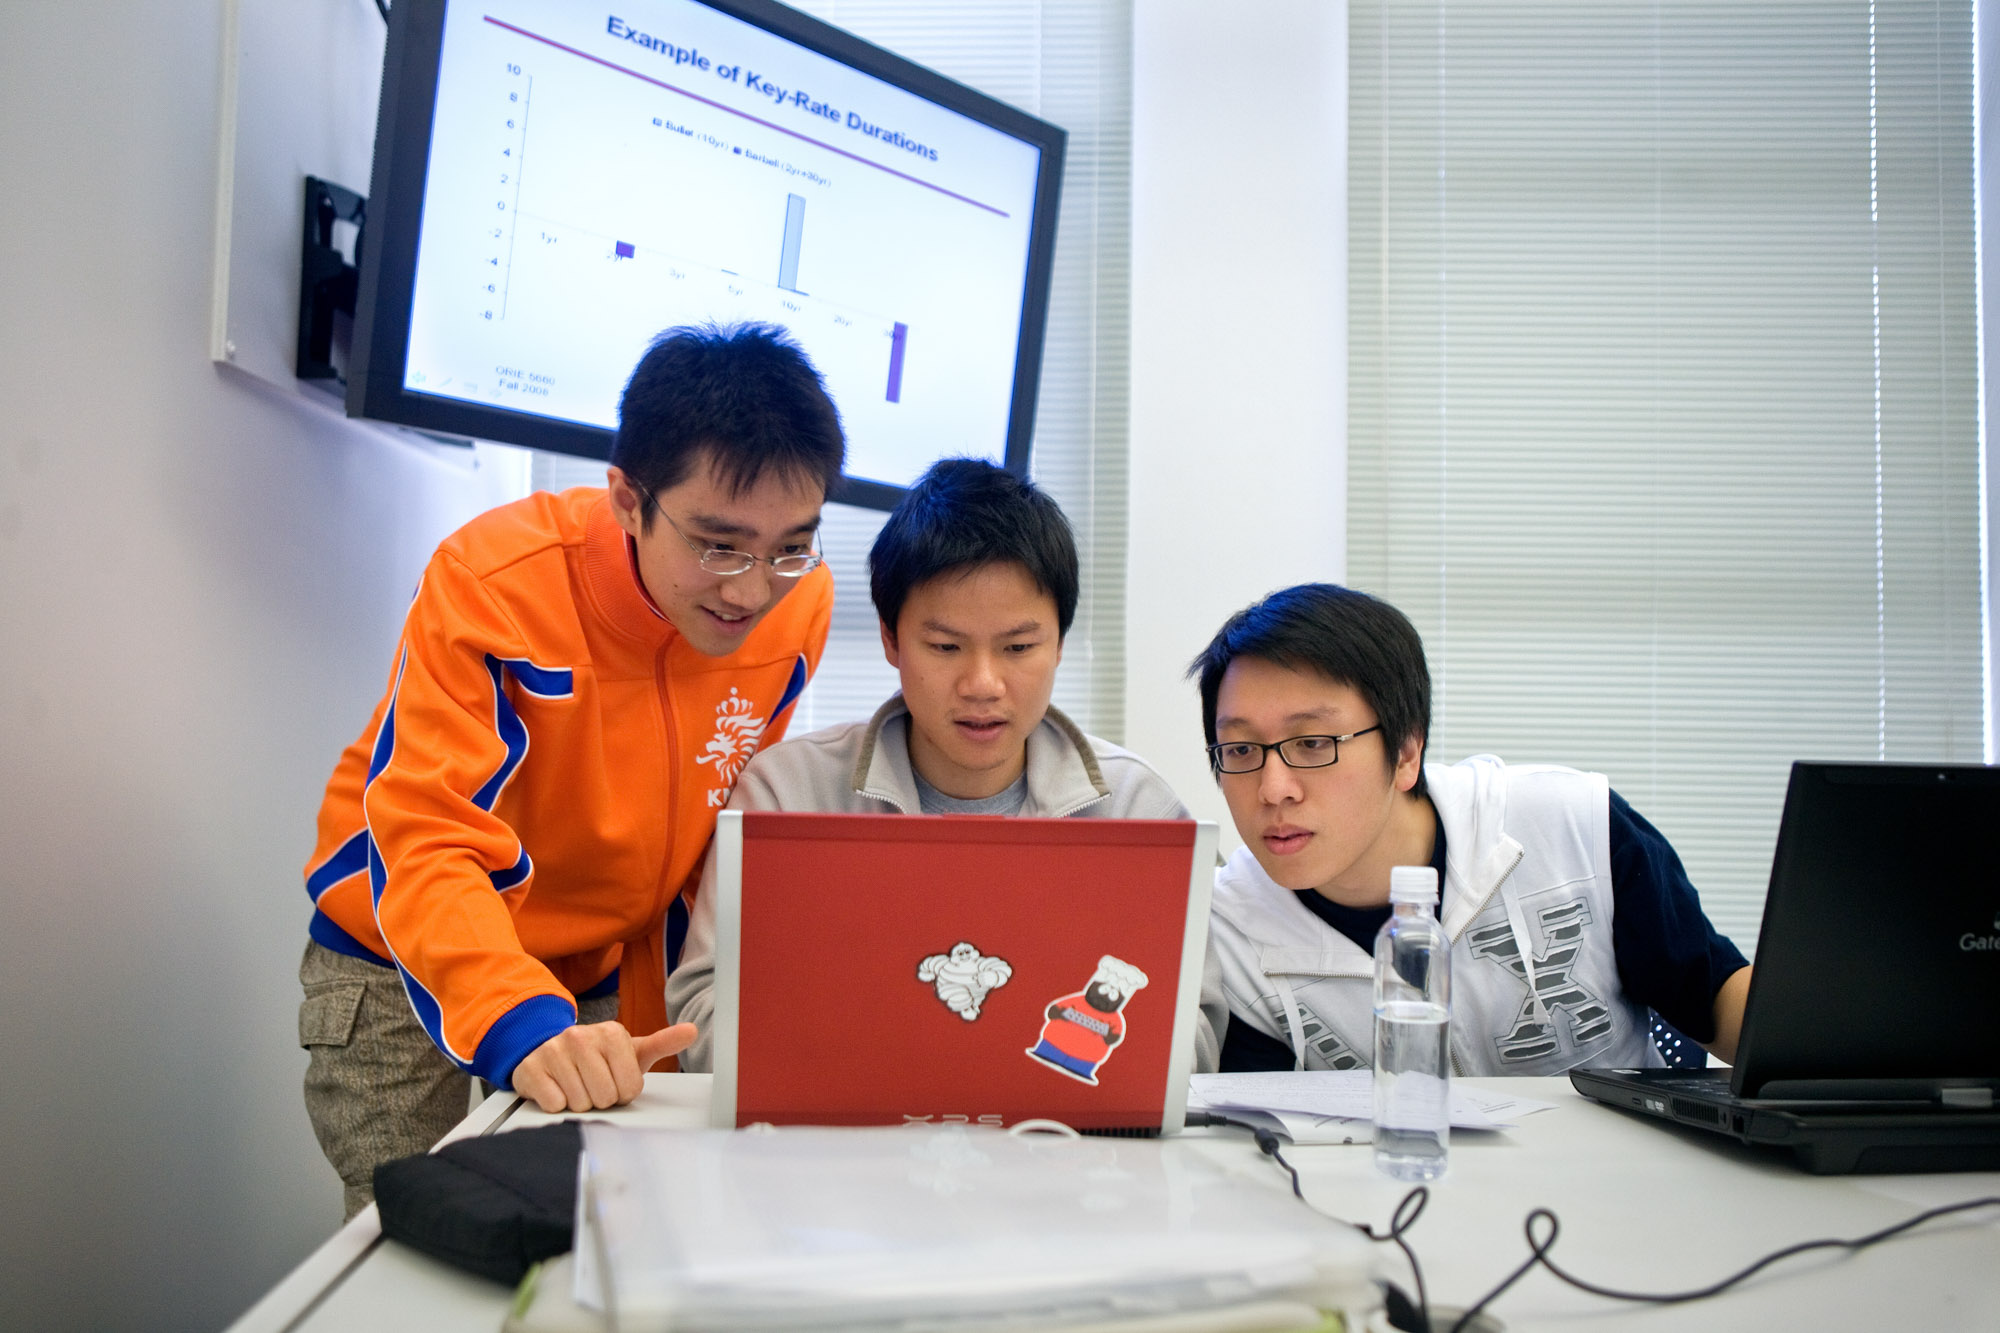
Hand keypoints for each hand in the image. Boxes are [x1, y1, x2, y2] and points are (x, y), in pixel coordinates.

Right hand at [510, 1021, 697, 1112]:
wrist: (548, 1049)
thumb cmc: (595, 1056)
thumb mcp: (630, 1050)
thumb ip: (662, 1042)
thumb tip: (692, 1030)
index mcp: (611, 1033)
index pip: (630, 1088)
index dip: (623, 1091)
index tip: (614, 1078)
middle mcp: (580, 1036)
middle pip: (605, 1097)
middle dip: (601, 1098)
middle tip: (593, 1083)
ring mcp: (553, 1051)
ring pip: (580, 1103)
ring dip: (579, 1102)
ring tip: (575, 1084)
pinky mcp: (530, 1069)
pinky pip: (555, 1104)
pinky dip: (557, 1103)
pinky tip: (556, 1087)